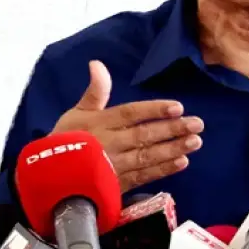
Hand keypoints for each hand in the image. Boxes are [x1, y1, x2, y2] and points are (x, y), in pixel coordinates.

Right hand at [52, 60, 203, 192]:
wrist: (50, 178)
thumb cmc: (65, 141)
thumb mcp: (76, 113)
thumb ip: (94, 91)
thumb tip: (97, 64)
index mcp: (101, 123)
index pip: (132, 113)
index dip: (155, 110)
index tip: (178, 107)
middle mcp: (111, 143)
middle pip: (145, 135)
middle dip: (173, 129)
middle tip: (197, 124)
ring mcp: (116, 165)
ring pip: (148, 155)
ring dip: (173, 149)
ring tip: (195, 142)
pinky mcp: (118, 184)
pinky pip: (144, 175)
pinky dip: (163, 170)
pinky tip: (181, 162)